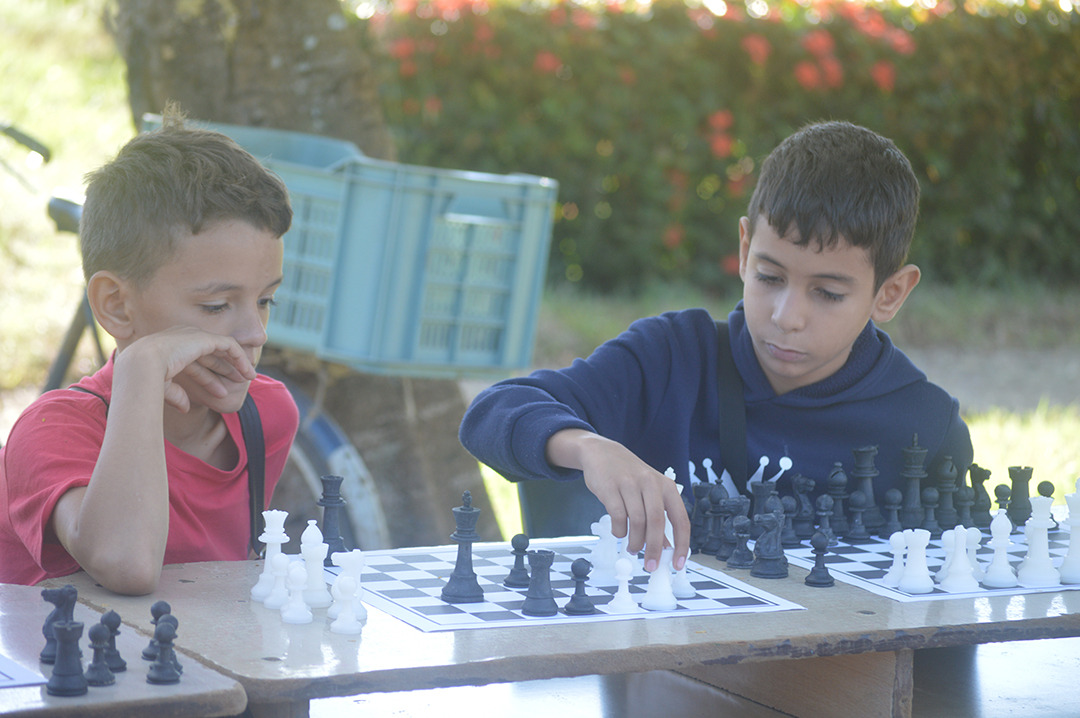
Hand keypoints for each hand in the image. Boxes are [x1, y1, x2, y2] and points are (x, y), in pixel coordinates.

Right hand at [115, 327, 256, 411]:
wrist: (141, 366)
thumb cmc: (146, 380)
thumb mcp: (162, 389)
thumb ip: (176, 395)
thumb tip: (186, 409)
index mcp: (168, 348)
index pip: (194, 362)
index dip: (208, 377)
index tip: (221, 392)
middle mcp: (181, 338)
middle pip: (209, 354)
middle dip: (224, 369)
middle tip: (238, 383)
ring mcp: (193, 335)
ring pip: (222, 349)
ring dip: (236, 363)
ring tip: (249, 378)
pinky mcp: (205, 337)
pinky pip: (230, 346)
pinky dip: (240, 358)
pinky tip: (248, 372)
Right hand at [547, 429, 690, 572]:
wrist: (602, 453)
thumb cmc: (629, 476)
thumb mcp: (650, 493)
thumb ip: (659, 519)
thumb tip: (666, 548)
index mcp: (667, 487)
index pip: (681, 520)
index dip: (682, 545)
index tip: (678, 564)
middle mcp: (651, 483)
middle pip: (657, 522)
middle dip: (655, 549)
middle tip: (651, 565)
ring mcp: (630, 484)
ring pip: (637, 521)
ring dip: (636, 542)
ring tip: (633, 549)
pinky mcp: (610, 487)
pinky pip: (618, 516)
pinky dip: (620, 531)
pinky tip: (620, 533)